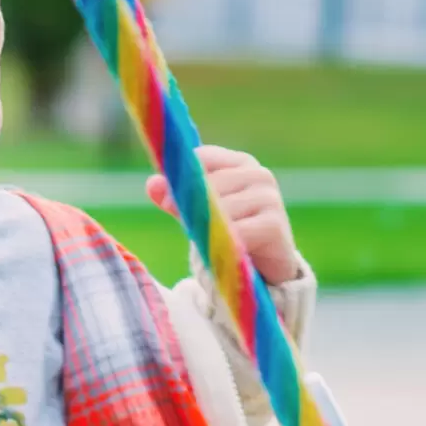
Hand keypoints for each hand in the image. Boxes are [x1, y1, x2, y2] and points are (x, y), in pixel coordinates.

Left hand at [145, 144, 302, 282]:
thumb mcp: (198, 213)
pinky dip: (222, 245)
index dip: (181, 179)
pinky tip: (224, 252)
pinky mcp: (274, 224)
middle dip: (191, 209)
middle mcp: (259, 174)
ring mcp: (269, 198)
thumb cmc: (229, 233)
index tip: (167, 202)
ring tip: (212, 243)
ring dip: (207, 230)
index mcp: (241, 163)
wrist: (264, 268)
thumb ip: (176, 197)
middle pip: (209, 184)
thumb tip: (151, 183)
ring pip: (220, 209)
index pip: (202, 157)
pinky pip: (234, 231)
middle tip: (191, 229)